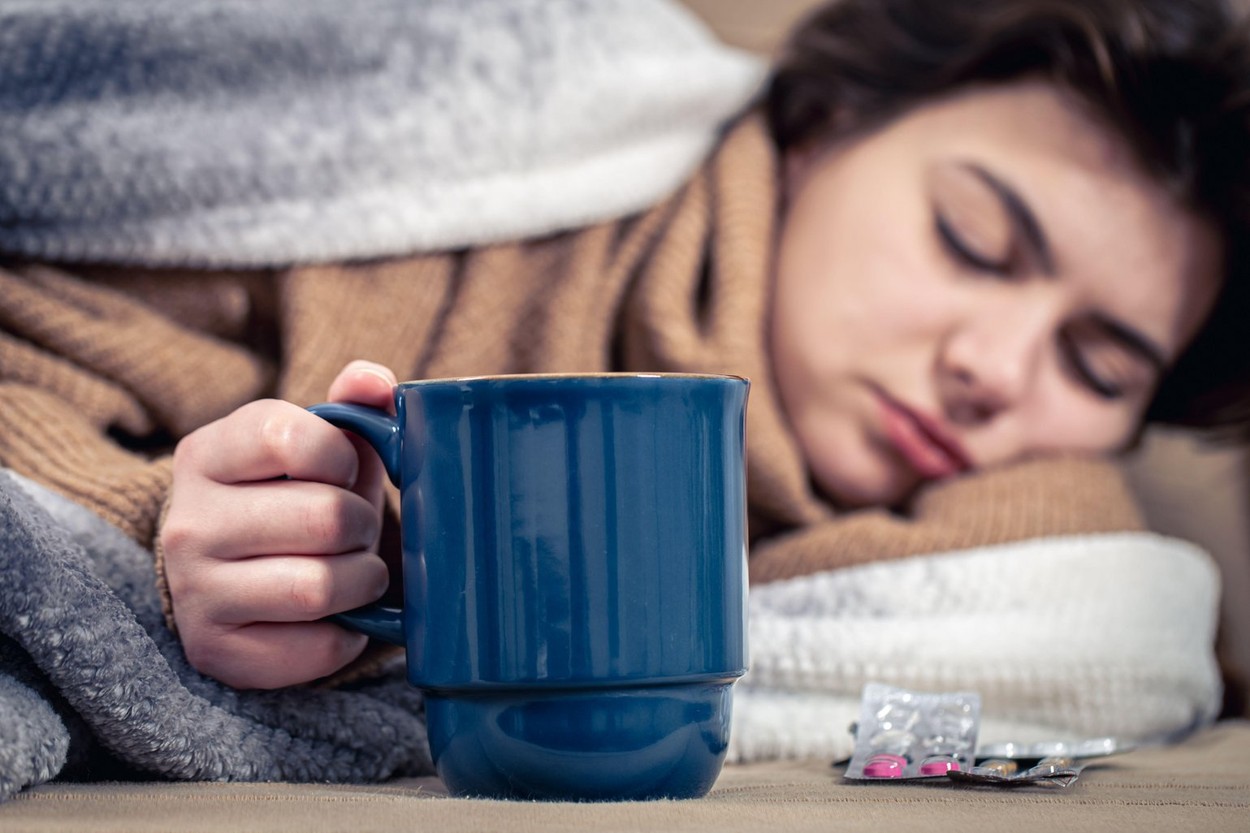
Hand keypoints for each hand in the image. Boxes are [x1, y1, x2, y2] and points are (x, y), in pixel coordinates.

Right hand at [161, 360, 397, 688]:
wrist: (241, 575)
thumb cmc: (299, 495)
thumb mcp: (321, 444)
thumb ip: (353, 405)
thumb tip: (377, 383)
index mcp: (206, 454)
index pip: (290, 439)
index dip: (344, 456)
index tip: (344, 471)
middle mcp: (187, 523)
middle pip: (326, 518)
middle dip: (363, 524)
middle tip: (355, 529)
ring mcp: (194, 592)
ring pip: (322, 587)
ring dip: (362, 579)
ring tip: (353, 569)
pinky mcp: (216, 652)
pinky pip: (321, 647)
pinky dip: (349, 633)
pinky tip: (336, 615)